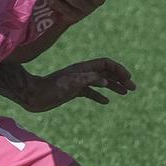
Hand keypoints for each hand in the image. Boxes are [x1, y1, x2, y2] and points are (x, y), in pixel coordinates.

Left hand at [21, 58, 136, 110]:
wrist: (32, 96)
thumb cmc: (49, 89)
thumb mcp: (70, 84)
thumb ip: (88, 80)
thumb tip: (106, 80)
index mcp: (83, 68)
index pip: (106, 64)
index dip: (118, 69)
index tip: (128, 79)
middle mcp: (82, 73)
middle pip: (106, 72)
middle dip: (120, 78)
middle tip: (133, 88)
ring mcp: (77, 82)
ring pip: (100, 82)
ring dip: (113, 86)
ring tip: (125, 93)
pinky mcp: (72, 91)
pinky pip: (90, 92)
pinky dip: (99, 95)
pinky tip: (106, 102)